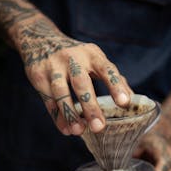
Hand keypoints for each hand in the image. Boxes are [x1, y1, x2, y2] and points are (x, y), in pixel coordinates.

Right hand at [13, 15, 131, 134]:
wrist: (40, 39)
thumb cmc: (76, 56)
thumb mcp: (95, 59)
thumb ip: (112, 78)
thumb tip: (132, 99)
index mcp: (92, 55)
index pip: (107, 70)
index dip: (116, 86)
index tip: (125, 103)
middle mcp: (73, 59)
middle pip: (82, 83)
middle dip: (90, 106)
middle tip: (99, 127)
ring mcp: (53, 67)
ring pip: (61, 92)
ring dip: (70, 113)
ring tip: (78, 131)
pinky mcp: (38, 76)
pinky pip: (48, 100)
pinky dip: (57, 116)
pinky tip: (66, 129)